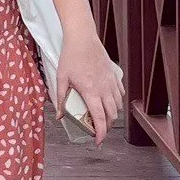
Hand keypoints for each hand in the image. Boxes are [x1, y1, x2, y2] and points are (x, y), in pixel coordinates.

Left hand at [56, 26, 124, 144]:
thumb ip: (60, 98)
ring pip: (118, 105)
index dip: (101, 133)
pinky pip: (120, 93)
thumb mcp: (61, 78)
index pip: (100, 118)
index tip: (98, 141)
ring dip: (112, 115)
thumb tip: (59, 116)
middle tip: (97, 130)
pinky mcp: (114, 75)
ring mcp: (111, 81)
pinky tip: (109, 101)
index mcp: (91, 92)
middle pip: (111, 115)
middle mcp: (104, 89)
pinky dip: (117, 101)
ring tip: (103, 117)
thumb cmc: (70, 56)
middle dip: (106, 126)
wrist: (83, 37)